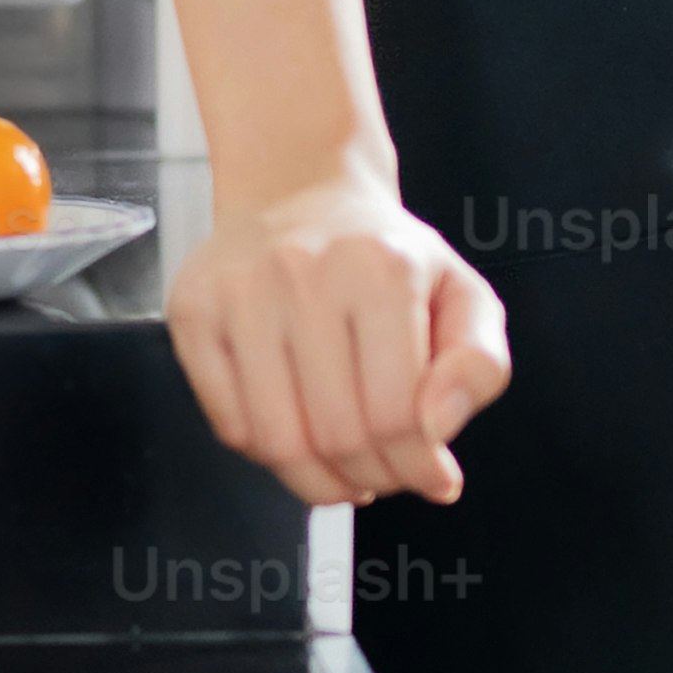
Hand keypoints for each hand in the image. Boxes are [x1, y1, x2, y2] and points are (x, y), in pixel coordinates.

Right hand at [169, 165, 513, 511]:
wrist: (297, 190)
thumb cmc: (383, 257)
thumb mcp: (461, 295)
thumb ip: (479, 365)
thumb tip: (437, 430)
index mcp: (382, 269)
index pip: (398, 415)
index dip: (417, 466)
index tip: (428, 476)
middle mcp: (302, 274)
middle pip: (337, 435)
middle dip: (370, 478)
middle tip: (383, 476)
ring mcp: (237, 293)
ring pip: (276, 441)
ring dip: (316, 482)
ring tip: (341, 472)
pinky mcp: (192, 313)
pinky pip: (228, 424)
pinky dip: (265, 454)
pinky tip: (295, 434)